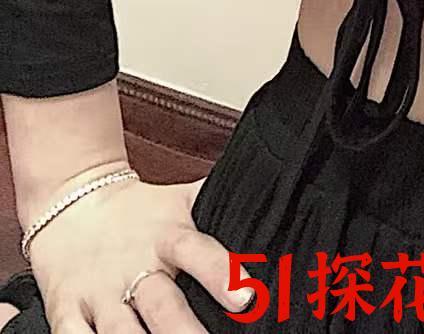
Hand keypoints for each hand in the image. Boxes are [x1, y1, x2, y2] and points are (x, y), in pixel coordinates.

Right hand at [21, 173, 255, 330]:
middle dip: (184, 332)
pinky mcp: (66, 312)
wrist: (70, 202)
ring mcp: (98, 294)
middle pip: (162, 305)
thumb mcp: (180, 201)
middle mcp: (134, 267)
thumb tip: (274, 187)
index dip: (221, 273)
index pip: (197, 252)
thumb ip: (217, 202)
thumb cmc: (139, 211)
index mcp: (167, 237)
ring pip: (120, 332)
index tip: (246, 298)